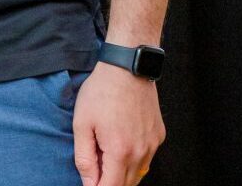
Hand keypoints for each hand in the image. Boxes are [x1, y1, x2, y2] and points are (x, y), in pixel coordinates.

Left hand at [72, 61, 164, 185]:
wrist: (127, 67)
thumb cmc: (101, 92)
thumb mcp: (82, 123)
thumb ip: (84, 158)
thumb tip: (88, 183)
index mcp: (120, 151)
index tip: (89, 183)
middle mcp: (141, 153)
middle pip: (126, 185)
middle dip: (109, 182)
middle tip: (95, 165)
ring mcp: (153, 145)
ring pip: (138, 174)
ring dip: (122, 173)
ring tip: (106, 151)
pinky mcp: (159, 136)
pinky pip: (146, 159)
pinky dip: (134, 159)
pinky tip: (121, 142)